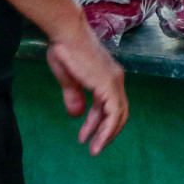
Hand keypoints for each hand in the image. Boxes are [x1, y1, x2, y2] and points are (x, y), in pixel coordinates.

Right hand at [45, 22, 128, 154]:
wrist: (66, 33)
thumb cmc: (65, 50)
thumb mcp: (69, 79)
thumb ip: (74, 96)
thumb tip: (76, 114)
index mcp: (108, 78)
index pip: (109, 106)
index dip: (99, 123)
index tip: (86, 137)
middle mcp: (115, 80)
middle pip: (118, 112)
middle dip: (106, 131)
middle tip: (94, 147)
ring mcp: (114, 81)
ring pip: (118, 115)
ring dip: (106, 134)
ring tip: (95, 150)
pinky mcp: (108, 84)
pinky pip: (113, 112)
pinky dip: (107, 128)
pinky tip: (96, 140)